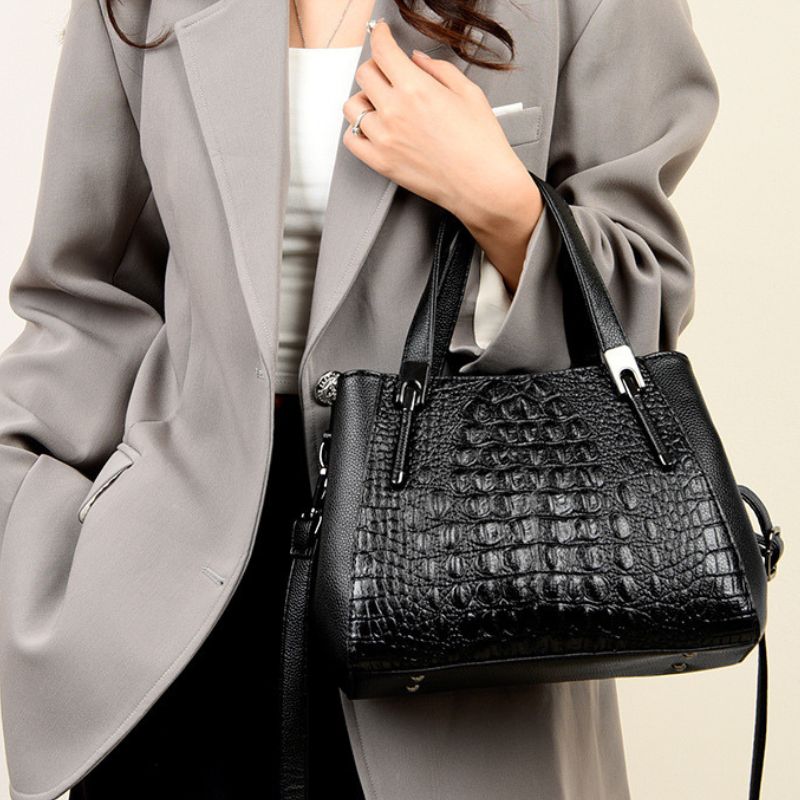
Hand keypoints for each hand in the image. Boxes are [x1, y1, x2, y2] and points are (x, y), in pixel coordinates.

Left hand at [342, 19, 532, 225]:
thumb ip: (438, 70)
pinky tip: (374, 129)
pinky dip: (357, 130)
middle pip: (364, 74)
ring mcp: (384, 138)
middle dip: (376, 67)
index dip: (380, 36)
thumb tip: (417, 60)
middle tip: (387, 72)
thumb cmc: (481, 145)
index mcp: (416, 89)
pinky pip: (351, 139)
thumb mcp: (468, 93)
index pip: (383, 51)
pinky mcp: (380, 163)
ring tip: (382, 106)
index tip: (381, 34)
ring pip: (352, 106)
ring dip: (365, 100)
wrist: (482, 185)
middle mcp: (394, 111)